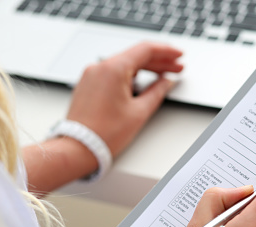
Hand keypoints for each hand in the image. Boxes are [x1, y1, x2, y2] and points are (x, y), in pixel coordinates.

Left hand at [66, 42, 182, 157]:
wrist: (77, 148)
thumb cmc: (103, 134)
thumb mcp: (139, 112)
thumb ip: (157, 92)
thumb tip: (166, 83)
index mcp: (113, 69)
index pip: (146, 50)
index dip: (167, 52)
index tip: (179, 55)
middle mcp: (100, 67)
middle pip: (136, 56)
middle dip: (159, 61)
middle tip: (177, 68)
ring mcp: (92, 75)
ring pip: (125, 64)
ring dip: (146, 68)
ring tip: (164, 76)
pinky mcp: (89, 84)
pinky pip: (114, 73)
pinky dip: (131, 75)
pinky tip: (143, 82)